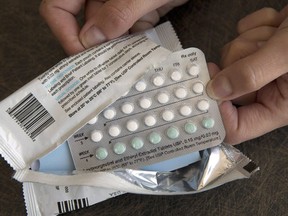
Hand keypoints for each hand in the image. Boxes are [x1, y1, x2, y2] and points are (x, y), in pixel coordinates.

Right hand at [39, 0, 187, 54]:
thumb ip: (118, 13)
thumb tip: (90, 40)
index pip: (58, 7)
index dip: (65, 33)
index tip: (82, 56)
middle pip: (87, 25)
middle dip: (97, 49)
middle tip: (107, 71)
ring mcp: (120, 3)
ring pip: (109, 33)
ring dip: (118, 50)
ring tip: (126, 68)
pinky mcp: (137, 10)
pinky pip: (129, 31)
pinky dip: (134, 44)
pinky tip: (140, 55)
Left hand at [206, 6, 287, 143]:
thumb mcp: (287, 57)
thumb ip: (251, 74)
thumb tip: (216, 91)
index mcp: (277, 106)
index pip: (237, 127)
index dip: (218, 113)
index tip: (208, 89)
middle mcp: (267, 91)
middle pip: (227, 86)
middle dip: (240, 60)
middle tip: (262, 48)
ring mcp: (261, 69)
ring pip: (230, 58)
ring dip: (251, 39)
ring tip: (278, 34)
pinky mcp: (258, 49)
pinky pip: (238, 37)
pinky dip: (255, 25)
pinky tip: (277, 25)